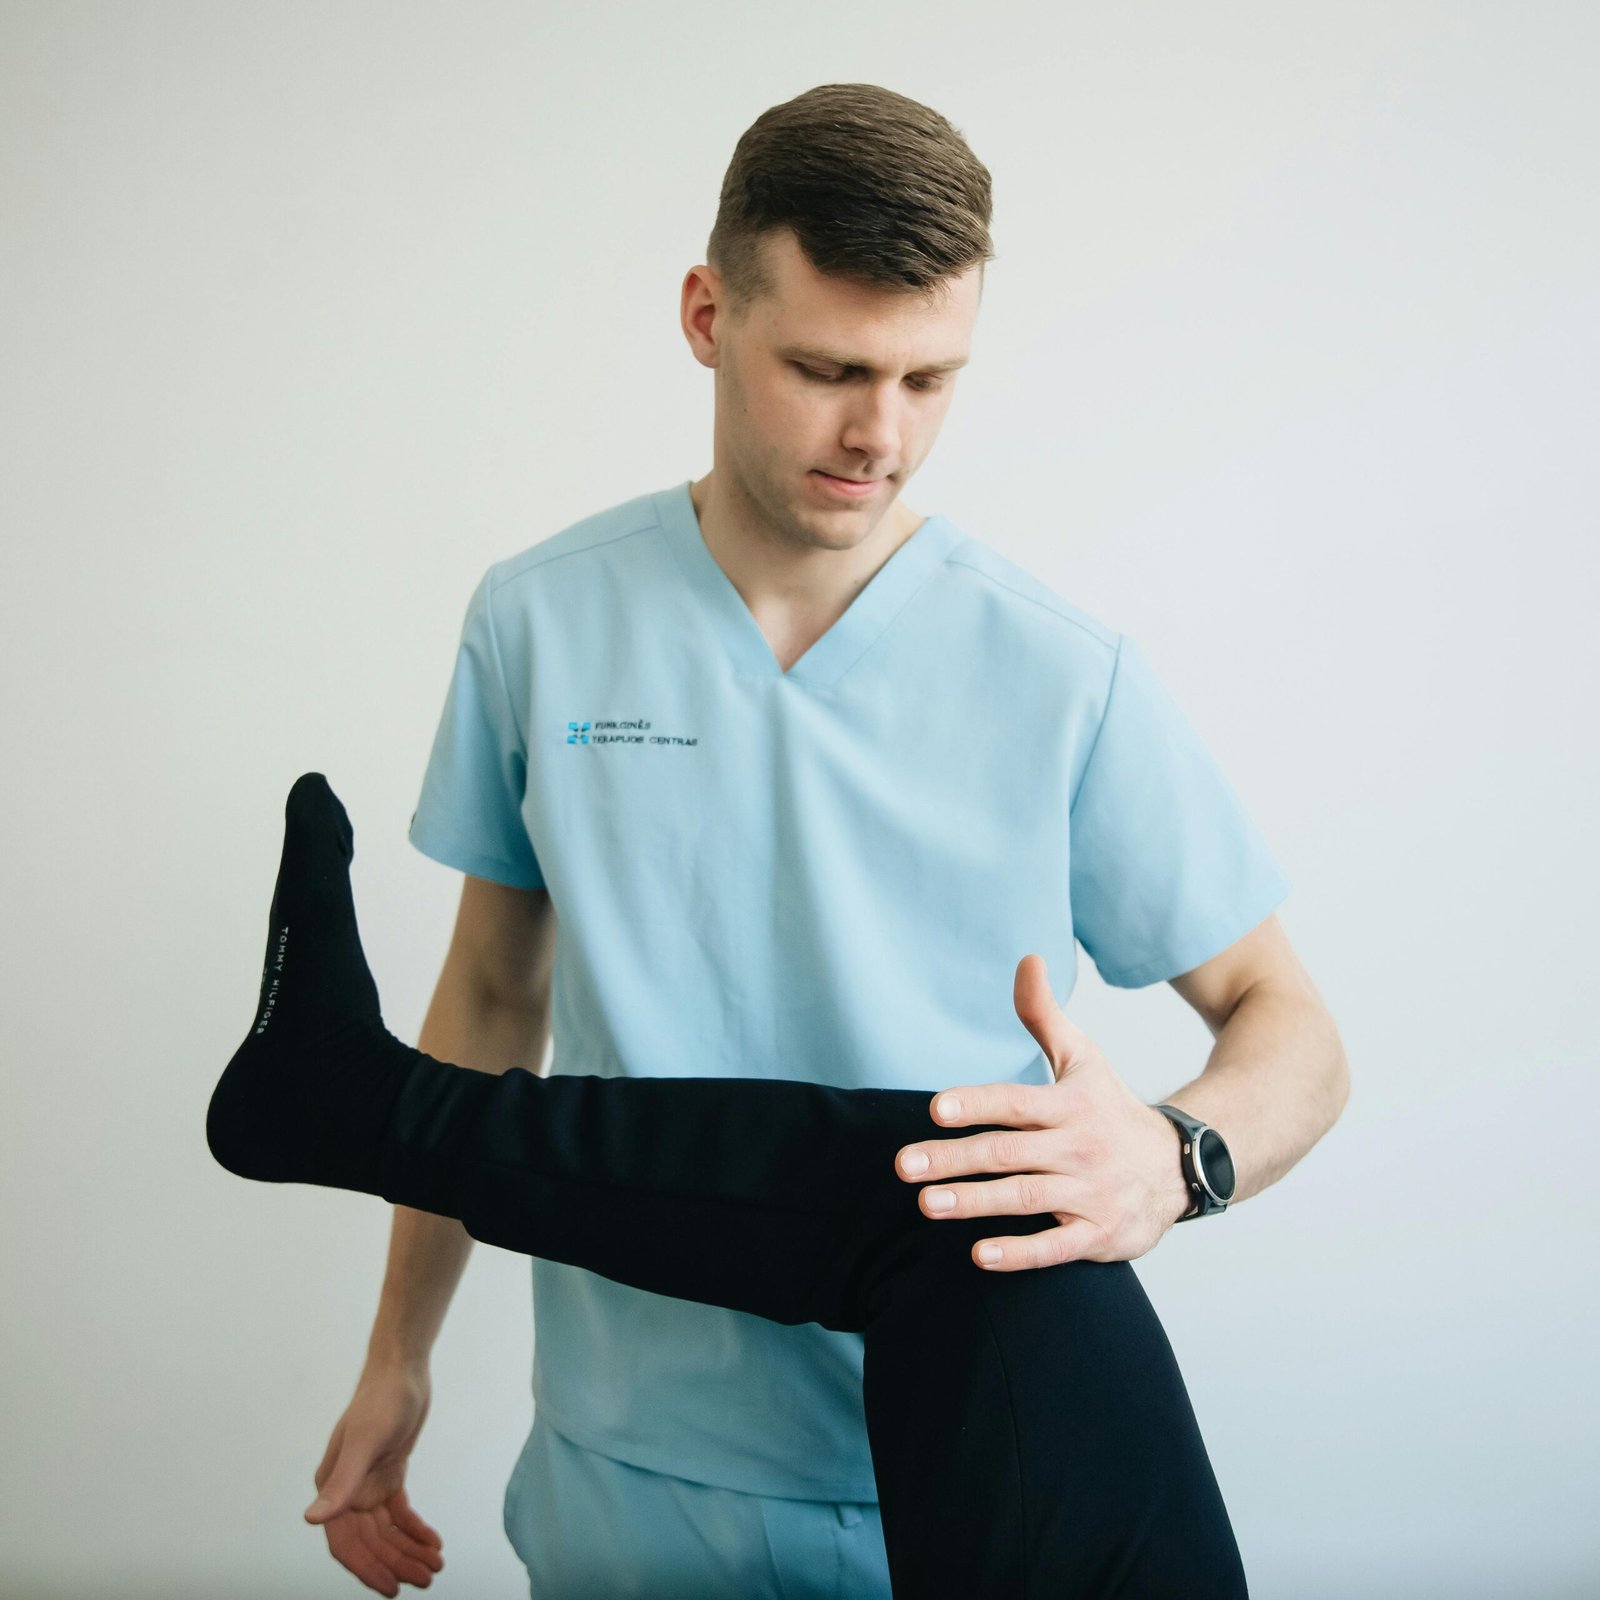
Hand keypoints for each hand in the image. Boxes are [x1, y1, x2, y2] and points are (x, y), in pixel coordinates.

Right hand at [304, 1358, 445, 1595]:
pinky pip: (400, 1512)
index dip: (367, 1568)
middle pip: (372, 1541)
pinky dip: (415, 1528)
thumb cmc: (380, 1400)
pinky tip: (434, 1540)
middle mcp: (347, 1491)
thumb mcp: (364, 1441)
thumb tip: (312, 1519)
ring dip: (409, 1549)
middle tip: (427, 1578)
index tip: (391, 1588)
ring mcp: (369, 1484)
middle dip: (397, 1562)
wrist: (403, 1369)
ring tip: (436, 1565)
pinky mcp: (389, 1474)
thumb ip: (341, 1482)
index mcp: (332, 1487)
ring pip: (388, 1531)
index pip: (346, 1543)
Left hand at [894, 953, 1191, 1270]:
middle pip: (1008, 1153)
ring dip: (974, 1203)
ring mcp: (1090, 1193)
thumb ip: (1045, 1015)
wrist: (1178, 1167)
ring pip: (1024, 1198)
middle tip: (905, 1165)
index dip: (978, 1104)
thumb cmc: (1111, 1108)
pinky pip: (1056, 1246)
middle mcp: (1079, 1147)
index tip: (936, 1109)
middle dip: (954, 1159)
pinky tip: (979, 1255)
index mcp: (1070, 1104)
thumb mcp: (1085, 1058)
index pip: (1016, 1103)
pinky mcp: (1098, 1234)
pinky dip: (1020, 1253)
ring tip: (927, 1204)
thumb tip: (1027, 958)